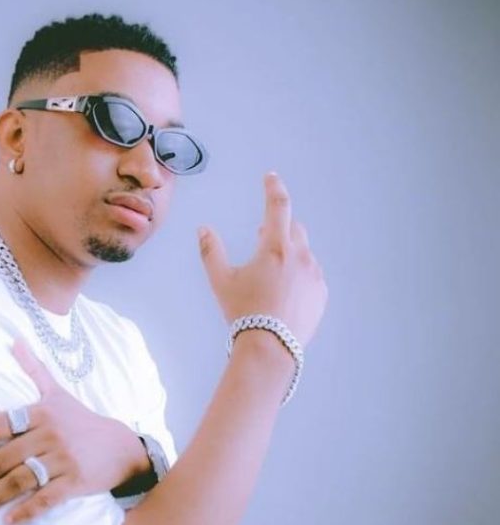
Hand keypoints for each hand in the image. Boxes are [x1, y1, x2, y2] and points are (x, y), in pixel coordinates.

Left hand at [0, 339, 149, 524]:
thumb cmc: (82, 421)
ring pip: (22, 479)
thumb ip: (34, 369)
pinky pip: (45, 499)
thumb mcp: (58, 394)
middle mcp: (51, 434)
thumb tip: (14, 340)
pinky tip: (9, 520)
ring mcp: (63, 459)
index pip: (1, 422)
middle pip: (6, 456)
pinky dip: (25, 511)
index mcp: (43, 412)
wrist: (121, 448)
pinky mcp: (75, 482)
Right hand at [198, 171, 327, 348]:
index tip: (271, 177)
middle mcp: (300, 256)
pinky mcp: (321, 294)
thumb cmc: (243, 312)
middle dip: (280, 229)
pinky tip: (284, 296)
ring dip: (289, 256)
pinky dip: (299, 277)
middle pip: (294, 229)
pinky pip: (311, 276)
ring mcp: (314, 275)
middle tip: (262, 241)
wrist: (270, 348)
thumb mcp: (221, 282)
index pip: (278, 206)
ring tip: (271, 279)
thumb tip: (203, 229)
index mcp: (275, 248)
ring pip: (304, 254)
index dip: (273, 188)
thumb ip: (211, 251)